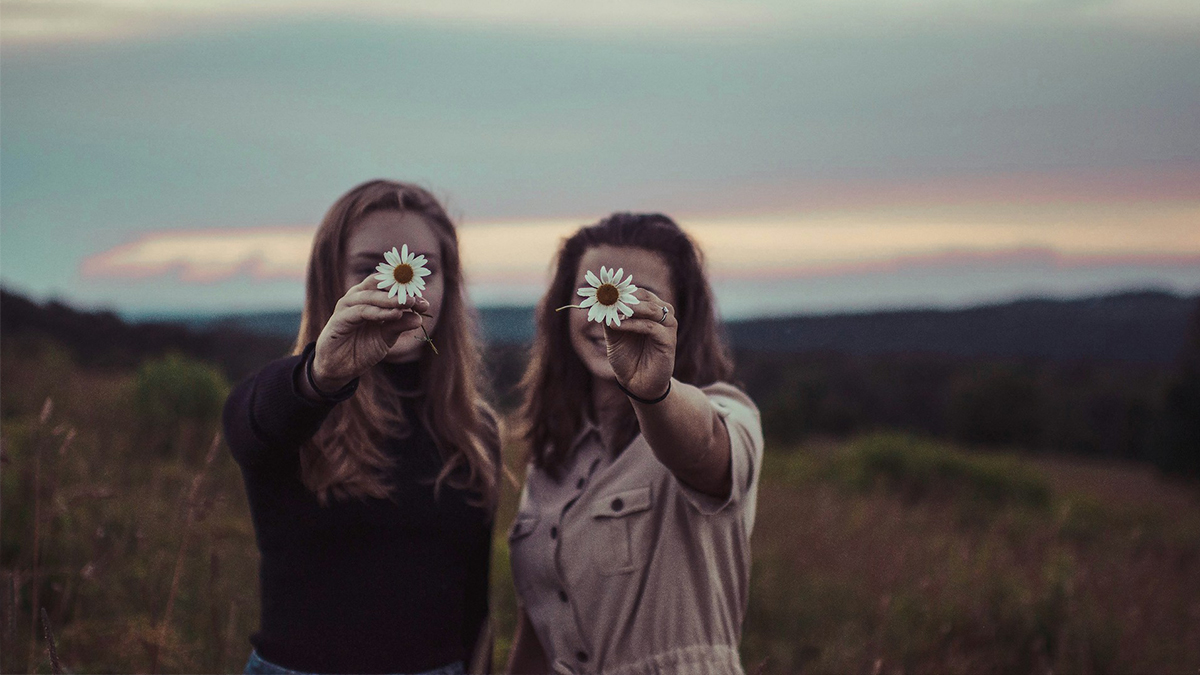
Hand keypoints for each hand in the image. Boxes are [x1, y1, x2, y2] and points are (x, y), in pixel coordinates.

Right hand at [311, 274, 429, 389]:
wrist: (340, 368)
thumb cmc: (362, 348)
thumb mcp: (386, 337)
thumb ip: (400, 325)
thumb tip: (419, 318)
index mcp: (368, 297)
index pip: (388, 285)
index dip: (407, 291)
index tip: (425, 303)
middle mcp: (357, 297)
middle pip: (379, 284)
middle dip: (400, 291)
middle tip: (417, 300)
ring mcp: (347, 306)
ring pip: (371, 296)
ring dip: (391, 299)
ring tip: (408, 304)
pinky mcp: (339, 318)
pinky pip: (362, 311)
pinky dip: (379, 312)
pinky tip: (394, 315)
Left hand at [604, 289, 676, 399]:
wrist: (637, 384)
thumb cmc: (627, 358)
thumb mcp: (614, 336)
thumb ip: (610, 318)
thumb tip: (600, 301)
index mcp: (650, 311)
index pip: (638, 292)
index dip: (621, 290)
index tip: (603, 291)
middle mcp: (662, 315)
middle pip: (645, 297)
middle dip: (625, 297)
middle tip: (607, 298)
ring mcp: (667, 327)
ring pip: (651, 309)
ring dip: (630, 308)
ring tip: (612, 310)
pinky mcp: (668, 341)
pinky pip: (650, 327)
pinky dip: (632, 324)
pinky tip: (617, 325)